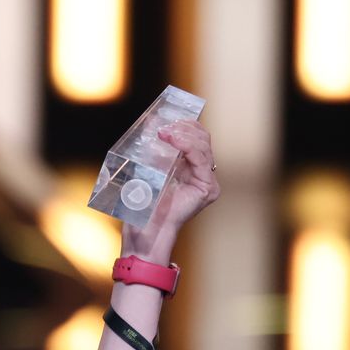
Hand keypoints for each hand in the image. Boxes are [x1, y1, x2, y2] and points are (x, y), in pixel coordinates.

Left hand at [120, 120, 219, 262]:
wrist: (143, 230)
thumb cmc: (141, 204)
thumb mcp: (146, 169)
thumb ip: (154, 150)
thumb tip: (150, 123)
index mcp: (189, 168)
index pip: (194, 138)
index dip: (183, 125)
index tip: (164, 119)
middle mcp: (201, 174)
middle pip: (202, 139)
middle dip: (184, 127)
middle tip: (163, 126)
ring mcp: (207, 181)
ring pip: (203, 146)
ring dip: (183, 135)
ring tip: (164, 133)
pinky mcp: (208, 189)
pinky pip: (202, 160)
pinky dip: (187, 146)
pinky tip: (172, 140)